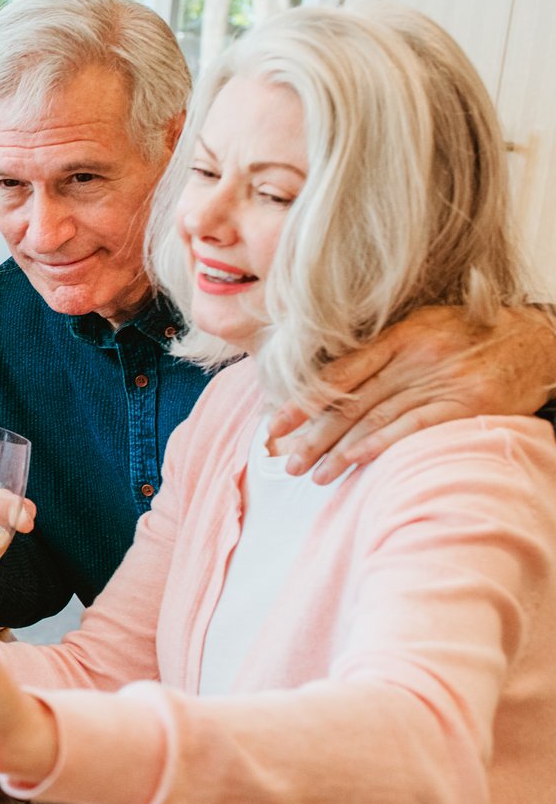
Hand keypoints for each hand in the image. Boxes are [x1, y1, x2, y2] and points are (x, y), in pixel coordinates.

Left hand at [270, 304, 555, 482]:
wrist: (540, 339)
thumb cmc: (473, 336)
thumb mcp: (424, 329)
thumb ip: (381, 354)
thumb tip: (330, 389)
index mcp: (400, 333)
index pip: (338, 372)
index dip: (303, 401)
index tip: (274, 425)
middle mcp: (416, 354)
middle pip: (351, 400)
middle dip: (313, 434)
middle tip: (285, 460)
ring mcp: (442, 378)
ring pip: (376, 418)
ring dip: (339, 450)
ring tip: (312, 473)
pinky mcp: (467, 402)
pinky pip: (414, 427)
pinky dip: (380, 445)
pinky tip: (353, 462)